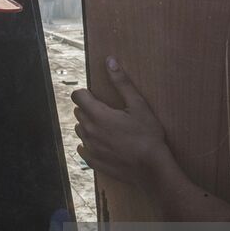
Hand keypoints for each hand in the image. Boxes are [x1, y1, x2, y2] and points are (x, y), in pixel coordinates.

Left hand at [71, 56, 170, 186]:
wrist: (151, 168)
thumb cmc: (147, 135)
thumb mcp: (138, 105)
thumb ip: (121, 82)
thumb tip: (110, 61)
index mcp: (98, 115)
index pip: (77, 96)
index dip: (85, 93)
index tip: (96, 95)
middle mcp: (89, 131)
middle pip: (79, 112)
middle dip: (89, 108)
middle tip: (108, 111)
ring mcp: (90, 148)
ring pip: (80, 130)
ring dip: (89, 125)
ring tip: (108, 127)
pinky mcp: (94, 162)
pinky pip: (83, 149)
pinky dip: (90, 143)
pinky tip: (103, 143)